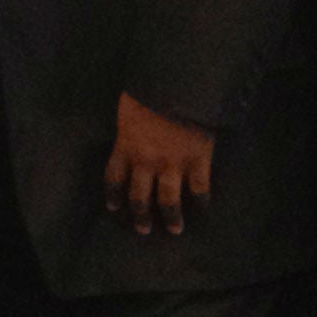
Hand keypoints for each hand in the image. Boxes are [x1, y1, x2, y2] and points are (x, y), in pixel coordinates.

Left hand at [103, 92, 214, 236]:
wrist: (177, 86)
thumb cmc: (147, 91)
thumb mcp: (127, 110)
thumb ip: (128, 128)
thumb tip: (129, 131)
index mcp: (125, 147)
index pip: (114, 179)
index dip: (114, 196)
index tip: (115, 208)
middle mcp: (146, 162)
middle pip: (139, 196)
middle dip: (140, 215)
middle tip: (143, 230)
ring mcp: (173, 164)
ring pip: (168, 200)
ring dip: (171, 217)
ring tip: (175, 230)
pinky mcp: (198, 161)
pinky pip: (200, 188)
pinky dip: (202, 201)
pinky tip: (203, 209)